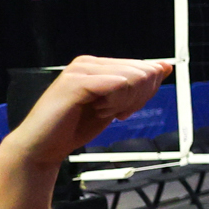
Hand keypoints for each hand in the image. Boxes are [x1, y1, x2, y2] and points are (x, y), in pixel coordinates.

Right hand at [5, 56, 173, 165]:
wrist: (43, 147)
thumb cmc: (77, 126)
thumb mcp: (116, 105)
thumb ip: (139, 85)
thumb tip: (165, 66)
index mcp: (99, 64)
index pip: (144, 68)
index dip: (146, 93)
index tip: (126, 110)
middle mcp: (89, 62)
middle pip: (142, 72)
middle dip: (137, 99)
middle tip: (114, 113)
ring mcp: (80, 70)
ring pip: (131, 78)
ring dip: (124, 102)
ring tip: (102, 111)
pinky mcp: (75, 82)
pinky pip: (116, 85)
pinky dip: (114, 103)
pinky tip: (98, 111)